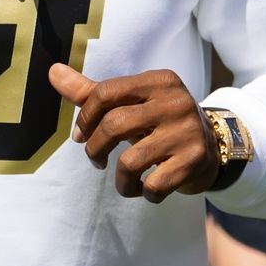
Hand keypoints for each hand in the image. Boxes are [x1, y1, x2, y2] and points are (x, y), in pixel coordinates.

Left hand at [49, 63, 215, 201]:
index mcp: (158, 81)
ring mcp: (187, 132)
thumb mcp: (132, 103)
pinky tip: (148, 188)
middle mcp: (175, 102)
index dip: (84, 118)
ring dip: (120, 181)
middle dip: (95, 149)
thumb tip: (53, 71)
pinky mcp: (194, 161)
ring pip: (130, 161)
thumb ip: (92, 92)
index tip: (80, 137)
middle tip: (96, 160)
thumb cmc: (159, 123)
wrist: (213, 148)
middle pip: (114, 125)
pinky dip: (144, 193)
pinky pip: (154, 185)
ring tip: (126, 182)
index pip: (105, 93)